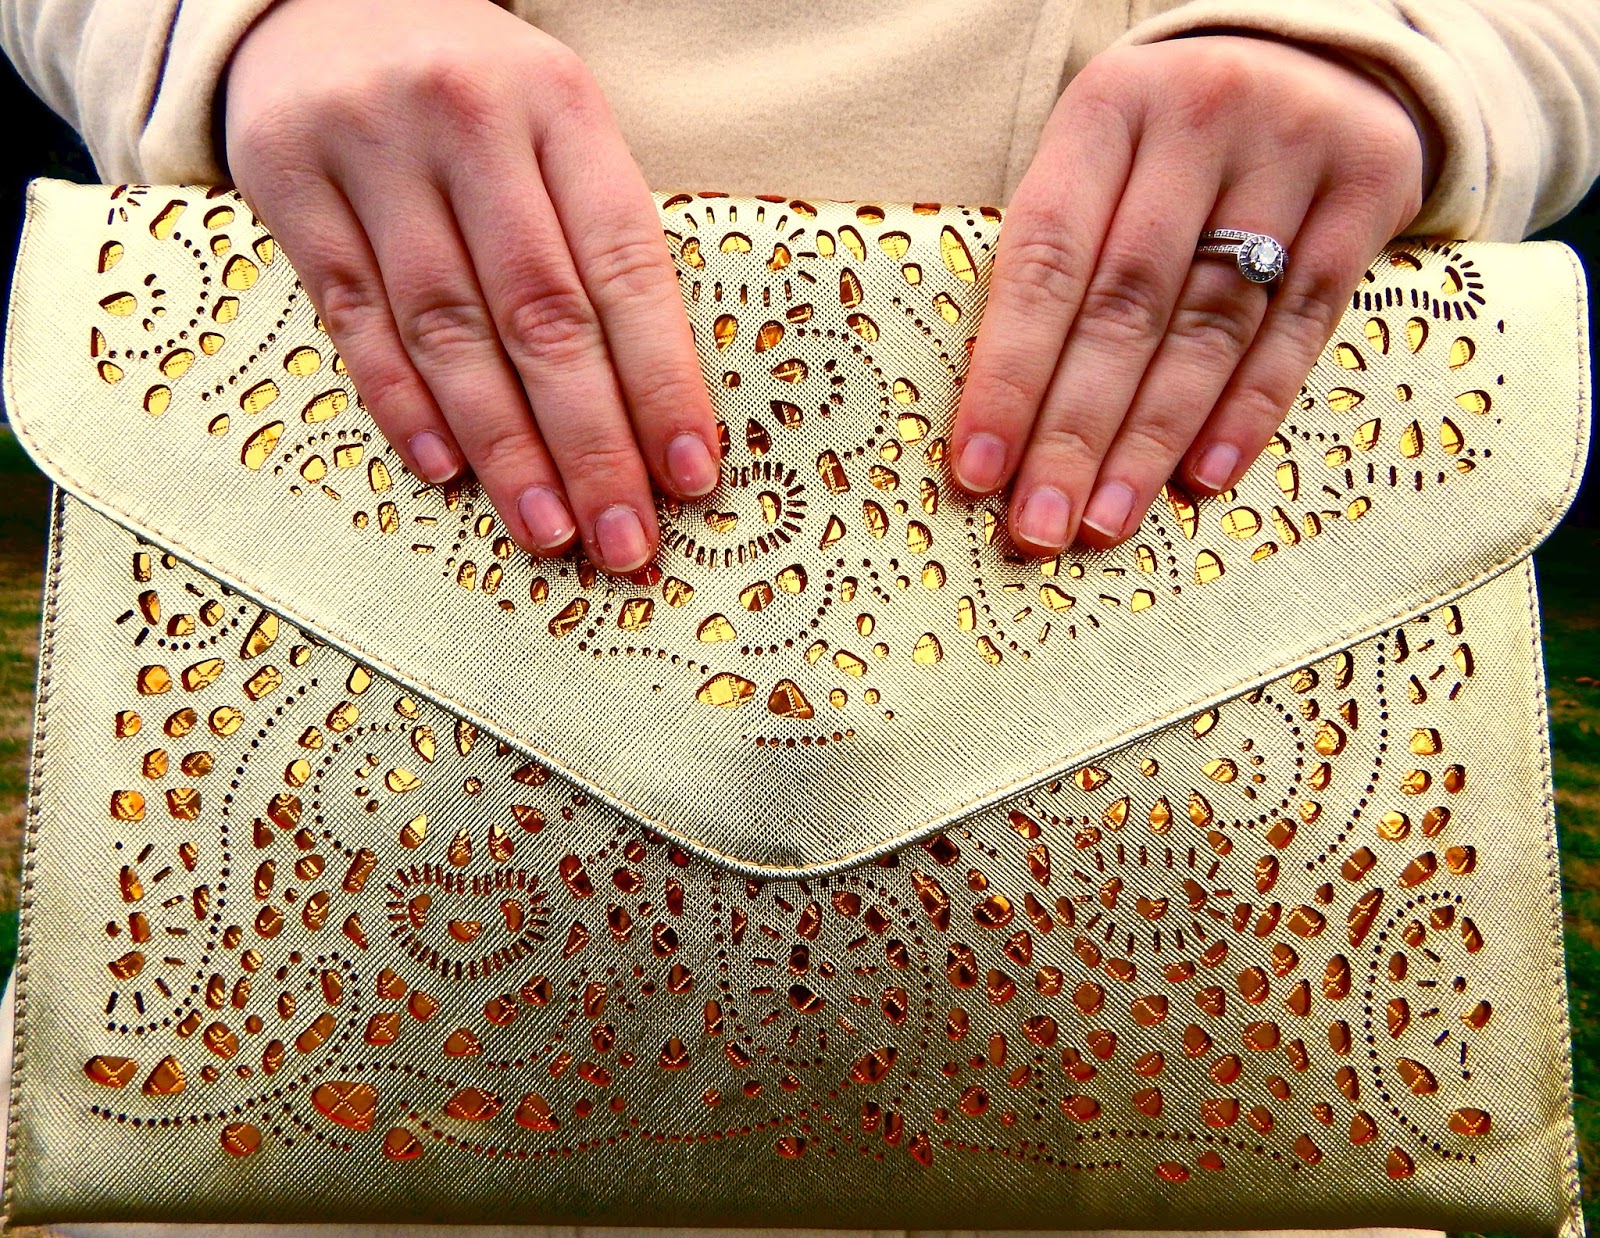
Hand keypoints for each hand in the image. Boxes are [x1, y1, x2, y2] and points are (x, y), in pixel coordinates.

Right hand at [221, 0, 721, 573]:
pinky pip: (353, 315)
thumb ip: (594, 236)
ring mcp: (369, 147)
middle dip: (590, 442)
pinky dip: (402, 403)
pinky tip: (448, 472)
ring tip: (548, 530)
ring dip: (504, 446)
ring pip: (448, 327)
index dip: (662, 380)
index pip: (626, 265)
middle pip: (541, 312)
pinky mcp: (287, 179)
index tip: (690, 476)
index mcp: (559, 106)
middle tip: (623, 539)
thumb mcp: (554, 124)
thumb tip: (647, 406)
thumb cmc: (474, 90)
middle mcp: (467, 119)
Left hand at [948, 34, 1426, 553]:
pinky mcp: (1368, 187)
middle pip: (1125, 304)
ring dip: (1152, 440)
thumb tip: (1000, 428)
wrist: (1314, 57)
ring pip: (1210, 324)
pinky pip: (1301, 324)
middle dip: (1075, 431)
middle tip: (1041, 526)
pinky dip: (1248, 411)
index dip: (1008, 373)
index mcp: (1107, 109)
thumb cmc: (1167, 148)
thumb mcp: (1100, 163)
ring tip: (1106, 521)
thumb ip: (1057, 267)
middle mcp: (1199, 118)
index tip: (978, 472)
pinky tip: (1202, 479)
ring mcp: (1292, 148)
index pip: (1044, 259)